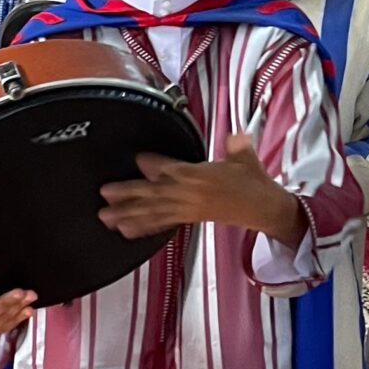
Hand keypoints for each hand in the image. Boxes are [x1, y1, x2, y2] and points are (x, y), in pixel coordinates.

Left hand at [97, 133, 303, 242]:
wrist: (263, 208)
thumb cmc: (252, 180)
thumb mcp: (246, 158)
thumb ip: (237, 145)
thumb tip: (235, 137)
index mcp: (203, 176)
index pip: (176, 169)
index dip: (157, 164)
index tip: (139, 159)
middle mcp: (191, 195)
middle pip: (156, 193)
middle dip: (129, 193)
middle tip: (105, 193)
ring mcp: (188, 209)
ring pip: (154, 211)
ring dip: (128, 214)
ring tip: (106, 217)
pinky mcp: (188, 218)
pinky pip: (162, 224)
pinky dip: (142, 227)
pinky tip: (124, 231)